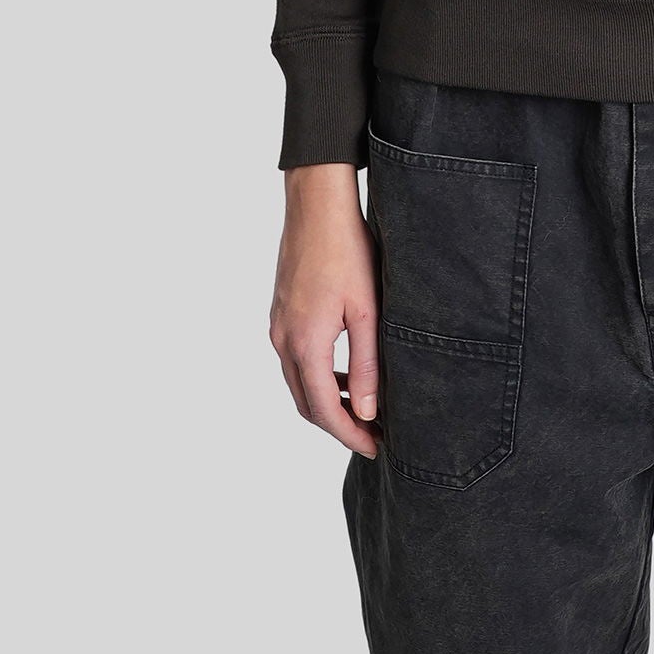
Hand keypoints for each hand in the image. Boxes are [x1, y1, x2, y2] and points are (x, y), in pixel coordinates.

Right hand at [270, 164, 381, 458]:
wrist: (316, 205)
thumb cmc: (347, 250)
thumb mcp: (366, 309)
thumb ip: (366, 364)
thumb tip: (366, 412)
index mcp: (305, 343)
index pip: (323, 410)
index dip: (349, 435)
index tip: (375, 448)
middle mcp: (283, 340)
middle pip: (306, 403)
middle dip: (337, 425)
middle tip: (372, 435)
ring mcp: (278, 326)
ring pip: (299, 383)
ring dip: (327, 402)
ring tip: (363, 409)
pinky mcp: (281, 313)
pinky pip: (295, 360)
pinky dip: (318, 377)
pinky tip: (345, 373)